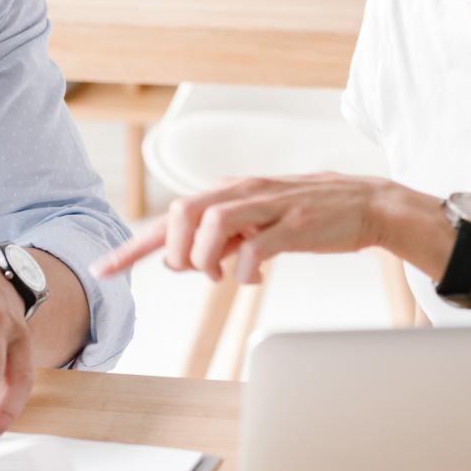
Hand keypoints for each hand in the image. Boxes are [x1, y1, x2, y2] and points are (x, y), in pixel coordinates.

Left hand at [91, 173, 400, 283]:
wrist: (366, 203)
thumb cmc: (307, 216)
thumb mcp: (257, 221)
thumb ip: (224, 235)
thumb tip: (193, 261)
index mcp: (228, 192)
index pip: (169, 218)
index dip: (133, 247)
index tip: (103, 270)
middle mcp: (241, 192)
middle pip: (181, 212)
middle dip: (175, 252)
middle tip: (195, 273)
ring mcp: (268, 206)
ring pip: (211, 224)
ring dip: (206, 259)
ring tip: (221, 274)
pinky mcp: (293, 225)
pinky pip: (255, 248)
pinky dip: (244, 270)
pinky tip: (252, 278)